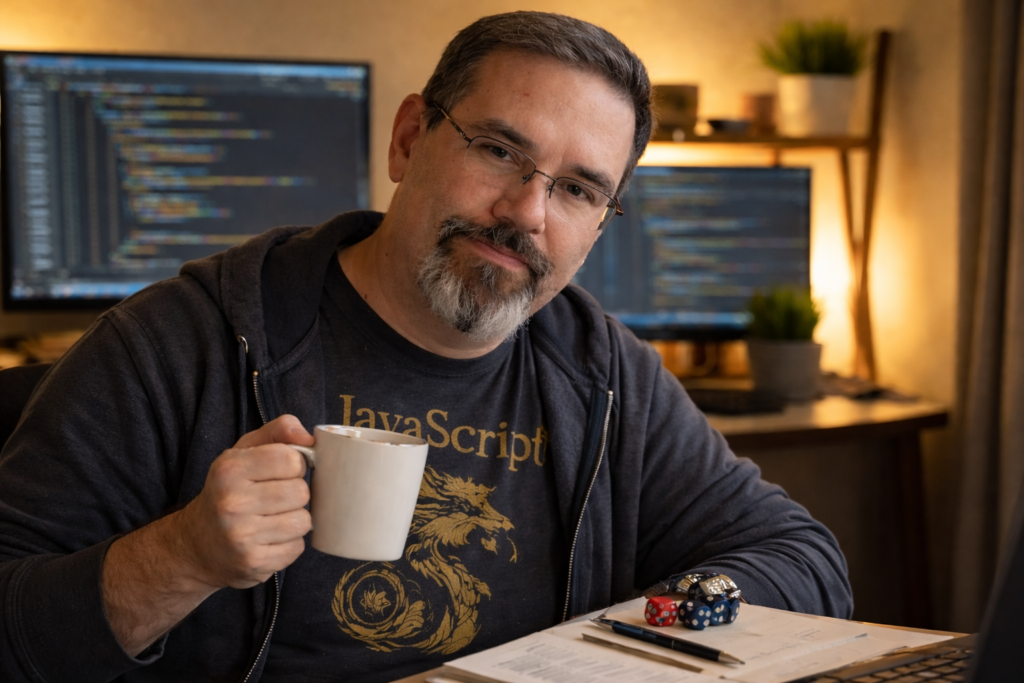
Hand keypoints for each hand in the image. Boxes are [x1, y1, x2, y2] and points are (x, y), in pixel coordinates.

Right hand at [174, 414, 314, 589]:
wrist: (196, 545)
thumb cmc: (228, 491)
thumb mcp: (243, 452)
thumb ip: (278, 432)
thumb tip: (309, 437)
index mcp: (229, 470)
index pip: (291, 460)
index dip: (294, 465)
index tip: (281, 472)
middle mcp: (233, 503)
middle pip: (301, 492)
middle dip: (295, 493)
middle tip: (275, 498)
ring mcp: (242, 537)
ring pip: (303, 521)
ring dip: (294, 519)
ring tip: (273, 518)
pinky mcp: (254, 563)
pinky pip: (297, 547)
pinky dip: (289, 543)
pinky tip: (269, 539)